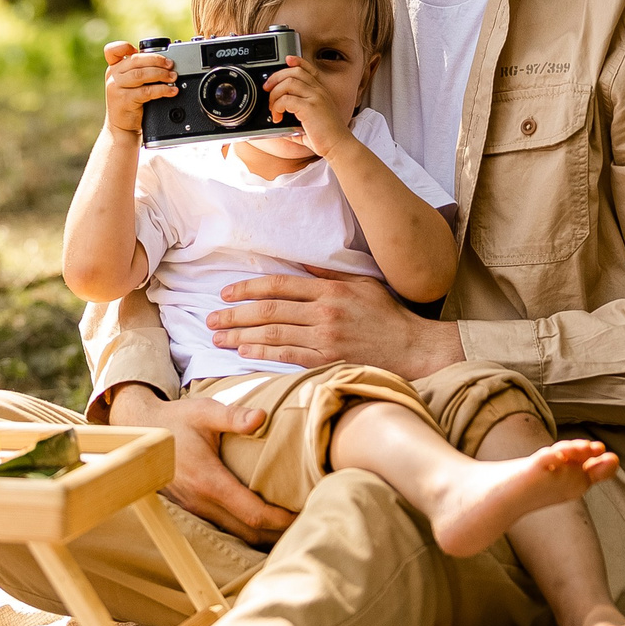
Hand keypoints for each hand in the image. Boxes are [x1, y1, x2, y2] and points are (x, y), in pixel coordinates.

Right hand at [100, 40, 177, 137]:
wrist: (121, 126)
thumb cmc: (129, 102)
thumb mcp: (128, 83)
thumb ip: (138, 70)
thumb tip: (164, 61)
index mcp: (114, 68)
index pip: (113, 50)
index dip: (125, 47)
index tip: (141, 50)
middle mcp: (113, 76)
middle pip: (135, 61)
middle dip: (156, 60)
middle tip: (170, 64)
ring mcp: (116, 88)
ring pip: (141, 75)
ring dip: (160, 74)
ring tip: (173, 77)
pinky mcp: (124, 100)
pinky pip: (146, 91)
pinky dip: (162, 89)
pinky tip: (171, 90)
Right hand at [107, 384, 297, 544]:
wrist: (140, 430)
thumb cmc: (177, 420)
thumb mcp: (205, 411)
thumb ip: (234, 416)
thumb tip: (262, 417)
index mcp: (209, 481)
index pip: (252, 513)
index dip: (281, 520)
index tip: (306, 514)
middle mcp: (201, 502)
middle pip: (248, 533)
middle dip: (279, 534)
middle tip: (308, 523)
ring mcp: (195, 509)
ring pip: (236, 534)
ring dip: (263, 535)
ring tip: (292, 526)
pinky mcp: (192, 509)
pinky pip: (224, 528)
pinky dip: (246, 530)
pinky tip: (263, 523)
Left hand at [207, 270, 464, 375]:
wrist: (414, 349)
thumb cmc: (388, 316)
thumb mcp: (362, 284)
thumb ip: (329, 275)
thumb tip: (300, 263)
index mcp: (330, 290)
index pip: (279, 284)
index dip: (248, 288)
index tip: (226, 293)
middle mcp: (324, 312)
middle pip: (268, 310)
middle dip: (235, 314)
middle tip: (210, 318)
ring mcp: (324, 338)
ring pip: (272, 334)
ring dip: (240, 335)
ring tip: (218, 337)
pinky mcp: (327, 361)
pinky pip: (286, 356)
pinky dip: (262, 353)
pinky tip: (243, 351)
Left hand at [264, 58, 354, 156]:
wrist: (339, 146)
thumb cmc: (326, 137)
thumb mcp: (310, 123)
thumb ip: (296, 120)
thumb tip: (282, 123)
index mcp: (320, 92)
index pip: (308, 69)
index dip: (297, 61)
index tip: (287, 60)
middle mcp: (319, 91)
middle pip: (295, 71)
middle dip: (276, 77)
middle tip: (267, 89)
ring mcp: (315, 98)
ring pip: (289, 83)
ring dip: (274, 94)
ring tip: (272, 108)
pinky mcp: (310, 108)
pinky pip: (286, 99)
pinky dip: (277, 106)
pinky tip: (277, 117)